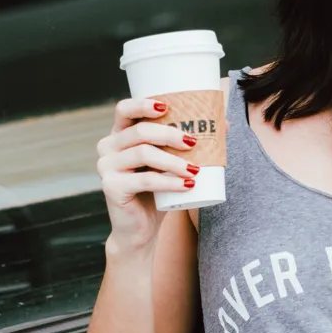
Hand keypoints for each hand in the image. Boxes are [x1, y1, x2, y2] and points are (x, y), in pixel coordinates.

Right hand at [96, 98, 198, 250]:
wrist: (141, 228)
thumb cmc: (158, 191)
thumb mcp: (171, 163)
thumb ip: (190, 143)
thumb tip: (225, 123)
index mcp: (119, 134)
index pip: (124, 109)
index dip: (143, 104)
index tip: (167, 106)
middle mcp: (108, 147)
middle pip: (139, 131)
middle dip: (170, 134)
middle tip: (193, 142)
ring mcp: (106, 166)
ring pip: (143, 154)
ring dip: (174, 161)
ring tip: (195, 169)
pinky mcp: (111, 187)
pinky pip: (144, 180)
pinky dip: (169, 182)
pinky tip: (187, 184)